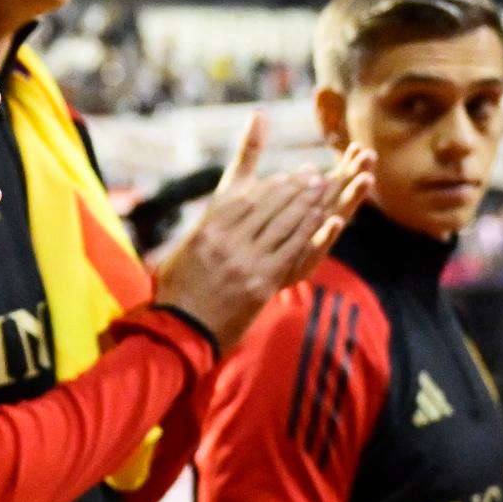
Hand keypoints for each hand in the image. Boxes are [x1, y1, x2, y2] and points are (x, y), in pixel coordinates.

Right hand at [155, 113, 372, 350]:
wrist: (183, 329)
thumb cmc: (180, 290)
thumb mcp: (185, 250)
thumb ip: (208, 229)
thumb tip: (227, 213)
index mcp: (207, 230)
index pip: (245, 198)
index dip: (271, 184)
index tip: (289, 174)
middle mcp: (226, 241)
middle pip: (267, 206)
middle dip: (293, 186)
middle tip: (313, 173)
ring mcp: (246, 261)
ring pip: (282, 223)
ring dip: (306, 202)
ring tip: (322, 187)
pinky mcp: (262, 282)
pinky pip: (290, 249)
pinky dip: (308, 230)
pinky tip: (322, 217)